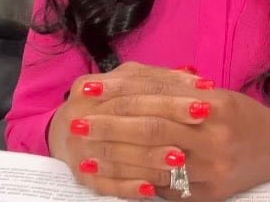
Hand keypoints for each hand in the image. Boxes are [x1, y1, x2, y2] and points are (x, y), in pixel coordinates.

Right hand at [48, 62, 209, 198]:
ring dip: (148, 156)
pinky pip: (105, 183)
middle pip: (127, 115)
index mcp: (91, 85)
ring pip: (115, 152)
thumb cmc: (109, 106)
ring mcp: (76, 145)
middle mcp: (78, 112)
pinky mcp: (79, 175)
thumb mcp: (128, 85)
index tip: (202, 101)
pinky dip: (128, 186)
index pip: (136, 87)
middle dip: (165, 120)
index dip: (171, 93)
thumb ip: (160, 80)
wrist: (67, 132)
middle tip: (198, 124)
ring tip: (179, 160)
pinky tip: (151, 189)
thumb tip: (198, 81)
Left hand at [49, 62, 269, 200]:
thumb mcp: (213, 93)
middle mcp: (213, 138)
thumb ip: (171, 89)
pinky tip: (111, 178)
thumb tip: (120, 83)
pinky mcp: (207, 196)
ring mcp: (210, 171)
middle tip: (78, 124)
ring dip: (113, 160)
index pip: (157, 99)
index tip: (89, 93)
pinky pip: (163, 191)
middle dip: (110, 128)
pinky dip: (134, 183)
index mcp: (214, 105)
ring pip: (152, 165)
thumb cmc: (239, 116)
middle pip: (151, 132)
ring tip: (84, 155)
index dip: (120, 96)